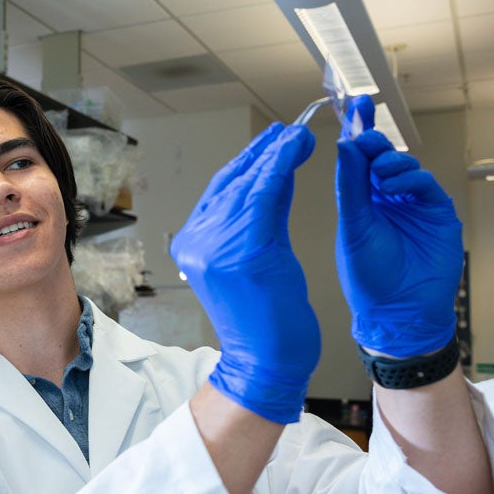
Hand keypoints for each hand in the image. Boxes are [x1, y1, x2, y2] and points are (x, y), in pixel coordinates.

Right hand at [171, 122, 319, 422]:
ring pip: (247, 185)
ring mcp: (214, 247)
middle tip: (292, 131)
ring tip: (300, 136)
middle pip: (231, 183)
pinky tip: (296, 151)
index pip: (220, 192)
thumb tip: (276, 175)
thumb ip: (261, 220)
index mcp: (193, 245)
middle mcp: (197, 242)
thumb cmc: (266, 320)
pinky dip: (280, 168)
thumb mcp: (258, 261)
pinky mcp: (240, 251)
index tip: (274, 141)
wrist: (265, 362)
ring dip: (276, 155)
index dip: (249, 162)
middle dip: (264, 153)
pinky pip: (263, 197)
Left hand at [334, 95, 462, 356]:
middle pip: (381, 156)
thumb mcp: (353, 227)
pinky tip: (395, 187)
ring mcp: (412, 204)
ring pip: (404, 166)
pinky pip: (424, 184)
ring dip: (390, 163)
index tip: (356, 103)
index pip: (358, 159)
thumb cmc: (368, 276)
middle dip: (374, 142)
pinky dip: (410, 179)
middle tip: (366, 137)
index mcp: (359, 200)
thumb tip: (343, 144)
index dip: (358, 131)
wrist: (398, 311)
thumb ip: (350, 187)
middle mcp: (386, 197)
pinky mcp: (436, 212)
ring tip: (379, 175)